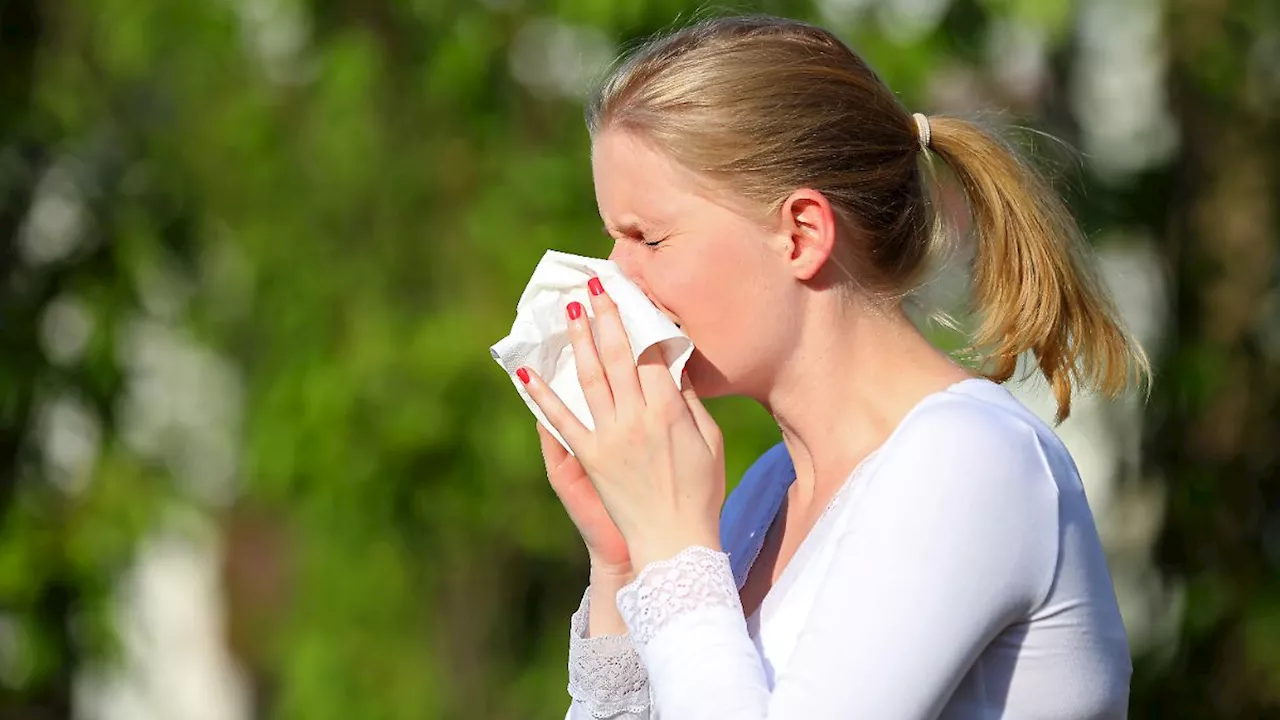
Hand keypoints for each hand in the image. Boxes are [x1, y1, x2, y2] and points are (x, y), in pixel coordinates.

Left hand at [519, 278, 724, 570]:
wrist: (675, 543)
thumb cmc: (701, 493)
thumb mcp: (711, 443)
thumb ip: (691, 403)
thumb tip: (674, 366)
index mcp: (671, 412)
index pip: (653, 353)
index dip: (642, 320)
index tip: (632, 295)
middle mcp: (637, 418)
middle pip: (619, 355)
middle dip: (606, 316)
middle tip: (594, 285)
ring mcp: (610, 438)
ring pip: (590, 378)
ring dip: (578, 341)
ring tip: (569, 311)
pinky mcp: (589, 458)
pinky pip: (561, 421)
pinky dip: (542, 396)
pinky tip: (526, 372)